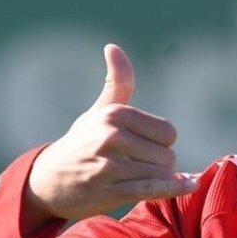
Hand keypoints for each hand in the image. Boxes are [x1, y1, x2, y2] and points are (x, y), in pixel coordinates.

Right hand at [23, 44, 197, 226]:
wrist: (47, 182)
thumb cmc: (81, 144)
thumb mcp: (99, 111)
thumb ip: (116, 82)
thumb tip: (113, 47)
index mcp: (115, 115)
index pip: (168, 133)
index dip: (160, 145)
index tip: (140, 149)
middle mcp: (112, 136)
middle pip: (168, 156)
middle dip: (157, 166)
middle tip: (132, 168)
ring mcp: (110, 164)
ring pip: (162, 174)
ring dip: (155, 182)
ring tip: (130, 180)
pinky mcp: (109, 190)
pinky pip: (152, 189)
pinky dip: (173, 189)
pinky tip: (190, 185)